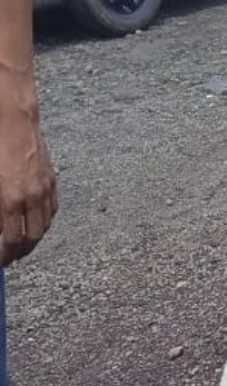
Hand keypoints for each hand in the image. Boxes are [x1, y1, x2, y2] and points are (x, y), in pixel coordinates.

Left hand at [0, 105, 55, 265]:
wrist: (11, 114)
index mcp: (10, 200)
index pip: (12, 240)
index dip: (7, 255)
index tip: (2, 261)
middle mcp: (31, 198)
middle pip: (33, 237)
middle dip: (22, 252)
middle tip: (12, 258)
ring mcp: (44, 188)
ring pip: (45, 224)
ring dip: (35, 237)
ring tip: (23, 243)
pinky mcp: (51, 178)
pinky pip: (52, 208)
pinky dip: (45, 220)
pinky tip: (37, 221)